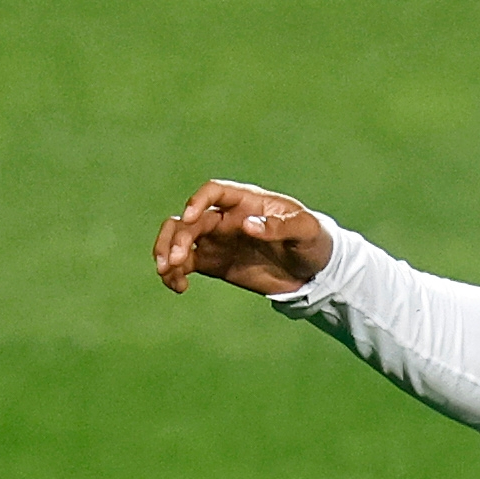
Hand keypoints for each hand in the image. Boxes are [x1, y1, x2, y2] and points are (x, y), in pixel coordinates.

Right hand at [152, 180, 332, 296]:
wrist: (315, 271)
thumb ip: (280, 226)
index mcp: (248, 202)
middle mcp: (227, 218)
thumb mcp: (306, 231)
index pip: (214, 191)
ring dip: (165, 251)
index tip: (190, 218)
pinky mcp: (214, 263)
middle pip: (189, 219)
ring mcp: (217, 240)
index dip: (198, 201)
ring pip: (178, 238)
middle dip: (175, 237)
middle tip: (173, 260)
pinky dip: (173, 274)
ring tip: (167, 272)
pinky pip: (184, 264)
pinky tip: (178, 287)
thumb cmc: (314, 241)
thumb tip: (247, 224)